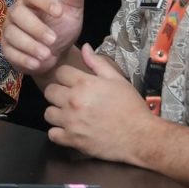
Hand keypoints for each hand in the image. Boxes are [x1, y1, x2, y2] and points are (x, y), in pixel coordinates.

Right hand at [2, 0, 86, 78]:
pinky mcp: (7, 49)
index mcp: (32, 0)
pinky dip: (24, 59)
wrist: (56, 54)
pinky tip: (37, 64)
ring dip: (30, 45)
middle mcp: (17, 12)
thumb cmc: (62, 29)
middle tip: (53, 39)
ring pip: (13, 34)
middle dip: (36, 28)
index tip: (59, 12)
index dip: (45, 1)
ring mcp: (9, 30)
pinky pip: (10, 52)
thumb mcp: (72, 12)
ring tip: (47, 55)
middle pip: (19, 14)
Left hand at [41, 44, 152, 163]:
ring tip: (69, 114)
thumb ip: (97, 62)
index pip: (60, 72)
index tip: (73, 82)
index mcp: (84, 83)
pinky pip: (52, 134)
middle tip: (70, 98)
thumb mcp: (117, 79)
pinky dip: (59, 132)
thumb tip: (84, 47)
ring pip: (48, 113)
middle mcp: (73, 101)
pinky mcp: (72, 140)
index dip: (66, 76)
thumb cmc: (131, 107)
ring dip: (57, 112)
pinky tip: (69, 129)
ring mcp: (71, 122)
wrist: (140, 136)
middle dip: (58, 92)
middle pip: (49, 91)